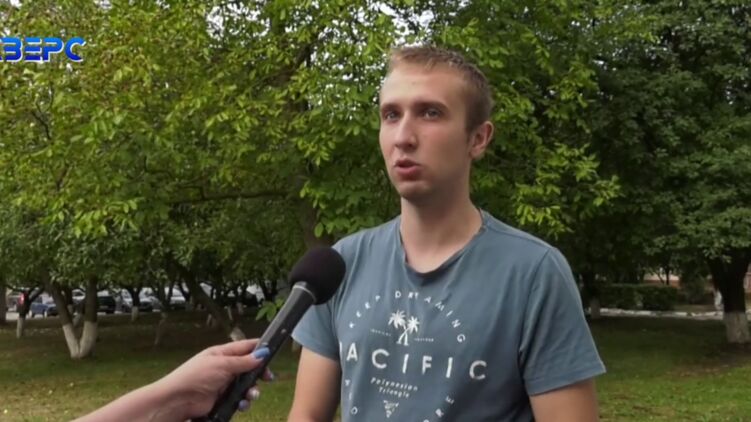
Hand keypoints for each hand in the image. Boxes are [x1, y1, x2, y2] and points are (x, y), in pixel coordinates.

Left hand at [152, 338, 273, 419]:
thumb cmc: (196, 376)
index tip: (272, 352)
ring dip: (252, 391)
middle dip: (259, 373)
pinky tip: (242, 404)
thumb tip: (263, 353)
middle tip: (268, 378)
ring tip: (252, 395)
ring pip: (246, 385)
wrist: (178, 400)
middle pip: (249, 368)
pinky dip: (243, 402)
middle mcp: (225, 368)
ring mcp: (224, 384)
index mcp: (223, 354)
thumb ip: (243, 361)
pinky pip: (239, 399)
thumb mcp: (222, 364)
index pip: (245, 347)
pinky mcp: (223, 399)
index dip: (259, 348)